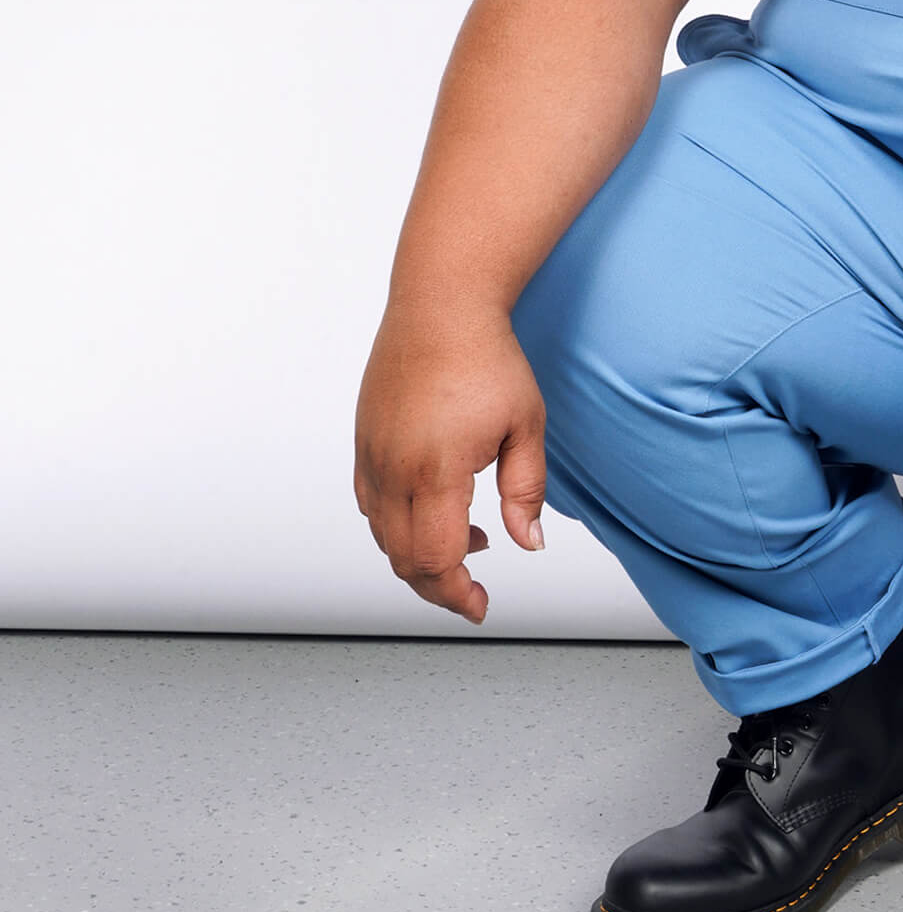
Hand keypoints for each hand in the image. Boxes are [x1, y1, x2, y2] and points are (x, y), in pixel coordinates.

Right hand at [353, 309, 547, 623]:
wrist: (440, 306)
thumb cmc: (486, 357)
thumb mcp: (524, 425)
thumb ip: (526, 491)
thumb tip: (530, 542)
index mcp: (435, 471)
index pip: (436, 560)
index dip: (458, 594)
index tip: (480, 605)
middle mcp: (393, 469)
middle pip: (404, 559)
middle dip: (439, 585)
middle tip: (474, 589)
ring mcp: (372, 456)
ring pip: (382, 536)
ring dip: (418, 555)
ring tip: (466, 539)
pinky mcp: (363, 442)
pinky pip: (369, 504)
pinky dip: (395, 526)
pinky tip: (430, 511)